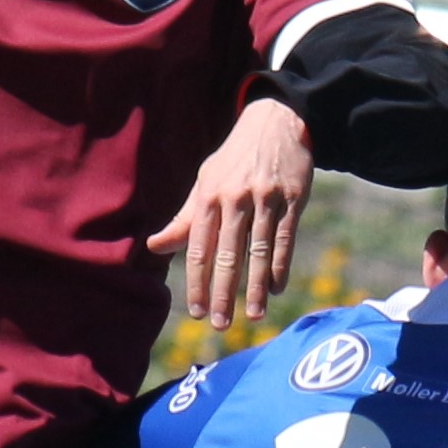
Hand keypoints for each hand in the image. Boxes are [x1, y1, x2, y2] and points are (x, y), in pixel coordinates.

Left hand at [149, 98, 311, 327]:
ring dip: (254, 287)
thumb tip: (154, 247)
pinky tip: (276, 288)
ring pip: (258, 251)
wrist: (276, 121)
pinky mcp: (293, 198)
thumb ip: (185, 218)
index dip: (196, 282)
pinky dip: (280, 265)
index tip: (195, 311)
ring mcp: (265, 198)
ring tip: (253, 315)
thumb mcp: (206, 181)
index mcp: (209, 195)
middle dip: (222, 293)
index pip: (198, 248)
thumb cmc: (235, 159)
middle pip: (227, 254)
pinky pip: (285, 238)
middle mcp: (235, 198)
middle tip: (219, 325)